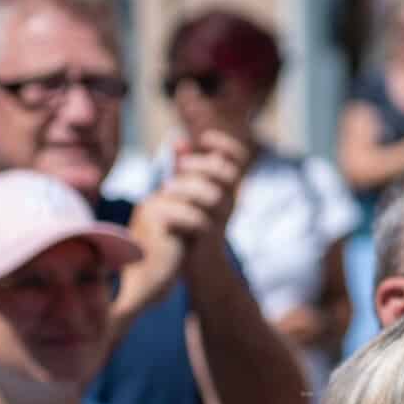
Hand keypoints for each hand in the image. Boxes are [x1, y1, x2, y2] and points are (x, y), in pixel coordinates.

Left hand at [127, 130, 250, 296]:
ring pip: (213, 196)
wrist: (202, 265)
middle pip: (226, 173)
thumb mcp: (191, 191)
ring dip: (187, 188)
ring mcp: (222, 220)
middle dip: (201, 164)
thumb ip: (186, 166)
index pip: (239, 158)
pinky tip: (164, 215)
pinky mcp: (208, 239)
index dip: (225, 144)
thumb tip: (178, 140)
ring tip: (164, 188)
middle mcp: (231, 202)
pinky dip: (178, 215)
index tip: (203, 138)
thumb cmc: (194, 222)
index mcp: (228, 187)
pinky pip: (198, 222)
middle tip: (178, 166)